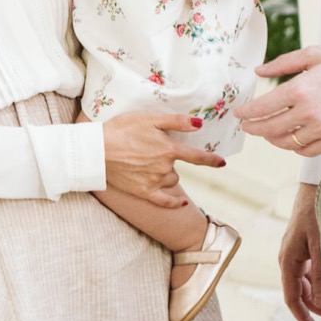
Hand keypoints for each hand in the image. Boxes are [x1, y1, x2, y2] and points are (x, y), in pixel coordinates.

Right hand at [100, 112, 224, 206]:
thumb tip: (199, 124)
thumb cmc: (123, 129)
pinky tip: (181, 202)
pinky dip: (173, 202)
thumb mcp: (150, 118)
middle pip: (178, 169)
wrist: (98, 150)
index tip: (222, 163)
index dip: (211, 160)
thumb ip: (177, 122)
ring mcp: (154, 182)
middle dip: (172, 161)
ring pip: (171, 181)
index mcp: (168, 150)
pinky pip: (164, 201)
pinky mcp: (143, 192)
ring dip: (167, 175)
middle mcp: (164, 168)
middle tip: (153, 151)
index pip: (197, 157)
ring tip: (148, 164)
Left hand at [235, 46, 320, 155]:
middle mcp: (309, 111)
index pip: (264, 107)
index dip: (247, 112)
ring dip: (271, 138)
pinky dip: (294, 147)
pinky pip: (306, 150)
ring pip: (286, 142)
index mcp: (302, 89)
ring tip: (266, 132)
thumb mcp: (313, 54)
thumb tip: (259, 71)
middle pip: (270, 128)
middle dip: (253, 128)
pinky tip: (289, 139)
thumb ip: (282, 63)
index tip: (240, 113)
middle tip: (246, 125)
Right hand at [280, 184, 320, 320]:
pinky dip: (320, 281)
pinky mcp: (303, 246)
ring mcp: (296, 253)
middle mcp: (289, 259)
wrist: (315, 184)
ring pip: (305, 283)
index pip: (293, 299)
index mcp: (288, 260)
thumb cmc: (316, 211)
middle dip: (315, 308)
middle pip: (299, 293)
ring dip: (319, 295)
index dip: (304, 318)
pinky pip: (309, 271)